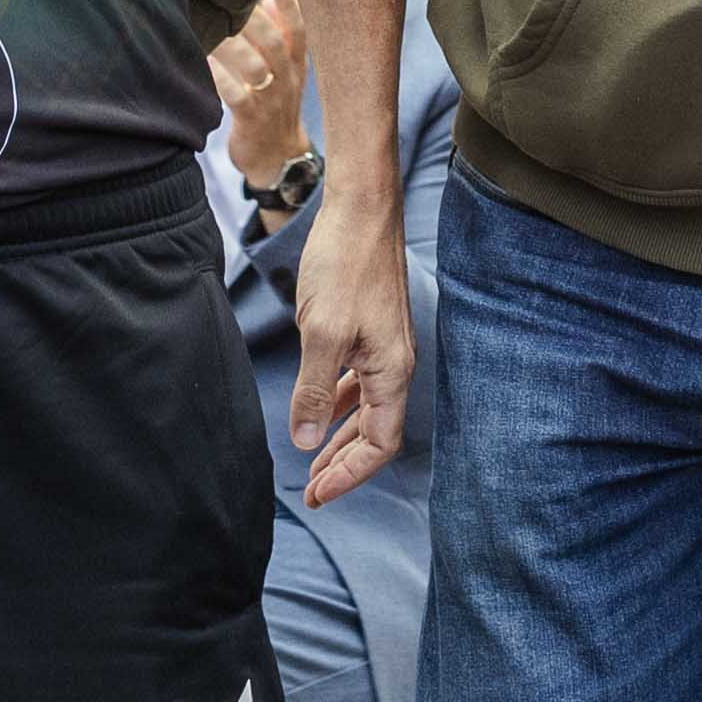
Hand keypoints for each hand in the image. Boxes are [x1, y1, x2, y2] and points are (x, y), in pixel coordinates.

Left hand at [208, 0, 310, 192]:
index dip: (290, 6)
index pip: (300, 31)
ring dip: (235, 47)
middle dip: (256, 21)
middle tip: (233, 3)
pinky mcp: (252, 121)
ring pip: (257, 68)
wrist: (276, 157)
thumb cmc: (274, 106)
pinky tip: (205, 62)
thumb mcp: (285, 72)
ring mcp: (271, 102)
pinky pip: (238, 96)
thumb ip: (280, 36)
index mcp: (296, 66)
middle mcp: (288, 81)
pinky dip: (222, 78)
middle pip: (276, 45)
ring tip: (215, 28)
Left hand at [289, 209, 414, 506]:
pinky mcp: (369, 330)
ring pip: (366, 408)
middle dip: (344, 464)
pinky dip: (338, 403)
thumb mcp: (322, 333)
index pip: (380, 443)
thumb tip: (306, 442)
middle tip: (312, 491)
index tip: (318, 493)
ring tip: (313, 462)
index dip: (350, 474)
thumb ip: (314, 390)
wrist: (360, 208)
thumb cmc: (345, 264)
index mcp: (392, 370)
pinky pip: (357, 382)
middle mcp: (394, 363)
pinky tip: (319, 409)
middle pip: (376, 432)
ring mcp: (383, 346)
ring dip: (339, 437)